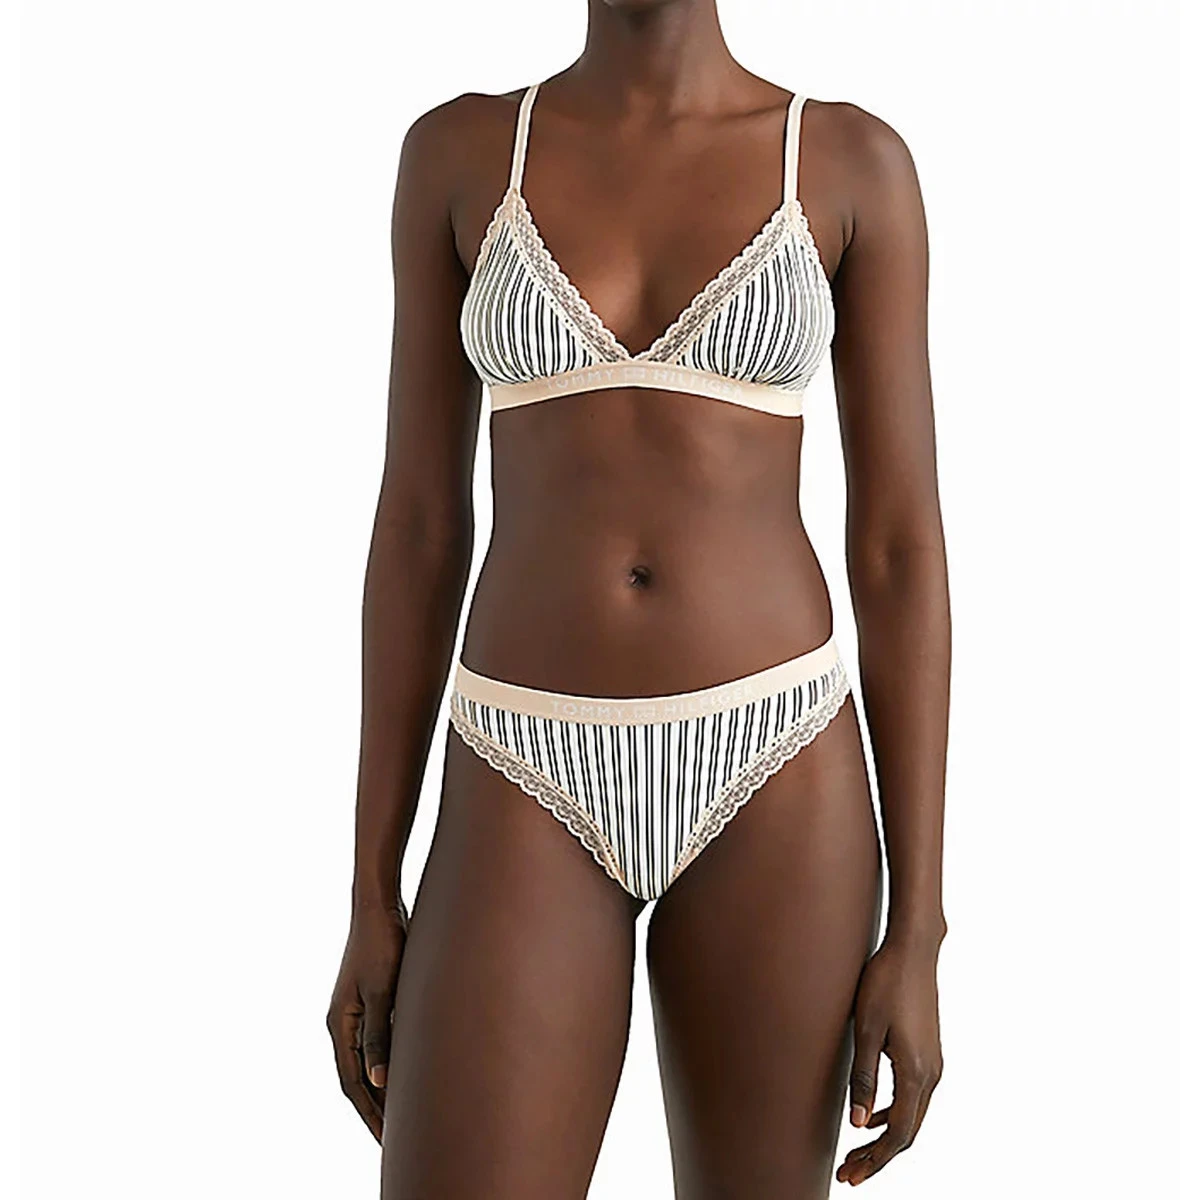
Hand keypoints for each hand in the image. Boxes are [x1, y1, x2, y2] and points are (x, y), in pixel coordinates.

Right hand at [326, 901, 407, 1141]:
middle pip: (357, 1078)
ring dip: (383, 1089)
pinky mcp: (372, 1000)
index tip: (387, 1142)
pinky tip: (408, 1073)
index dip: (370, 1114)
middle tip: (398, 1142)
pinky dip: (390, 1064)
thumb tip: (378, 1081)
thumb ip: (380, 1035)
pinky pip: (378, 1044)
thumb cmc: (381, 943)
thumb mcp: (383, 990)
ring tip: (404, 1117)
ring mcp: (356, 1011)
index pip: (351, 1083)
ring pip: (368, 1062)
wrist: (379, 905)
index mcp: (340, 1024)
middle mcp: (344, 1022)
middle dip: (376, 1110)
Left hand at [836, 933, 943, 1185]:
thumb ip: (863, 1077)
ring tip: (856, 1152)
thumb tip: (857, 1123)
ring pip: (912, 1116)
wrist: (913, 950)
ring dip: (885, 1137)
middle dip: (878, 1157)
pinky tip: (871, 1114)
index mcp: (916, 1073)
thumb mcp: (866, 1029)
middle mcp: (932, 1074)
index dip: (875, 1160)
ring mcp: (933, 1063)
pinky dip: (893, 1114)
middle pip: (907, 1132)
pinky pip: (913, 1097)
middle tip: (848, 1174)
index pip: (899, 1134)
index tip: (849, 1176)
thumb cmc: (885, 983)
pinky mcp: (928, 1052)